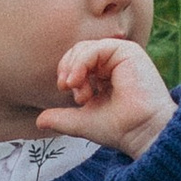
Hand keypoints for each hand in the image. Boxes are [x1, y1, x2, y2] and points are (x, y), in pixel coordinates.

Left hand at [44, 37, 175, 157]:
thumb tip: (39, 121)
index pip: (77, 62)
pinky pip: (95, 48)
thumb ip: (61, 118)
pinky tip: (78, 80)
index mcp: (106, 75)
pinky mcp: (128, 52)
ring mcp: (122, 56)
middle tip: (67, 87)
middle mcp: (114, 63)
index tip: (66, 91)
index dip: (67, 73)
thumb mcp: (82, 122)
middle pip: (78, 51)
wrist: (141, 132)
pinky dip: (81, 62)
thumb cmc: (119, 129)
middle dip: (67, 68)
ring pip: (84, 48)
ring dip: (73, 67)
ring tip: (76, 87)